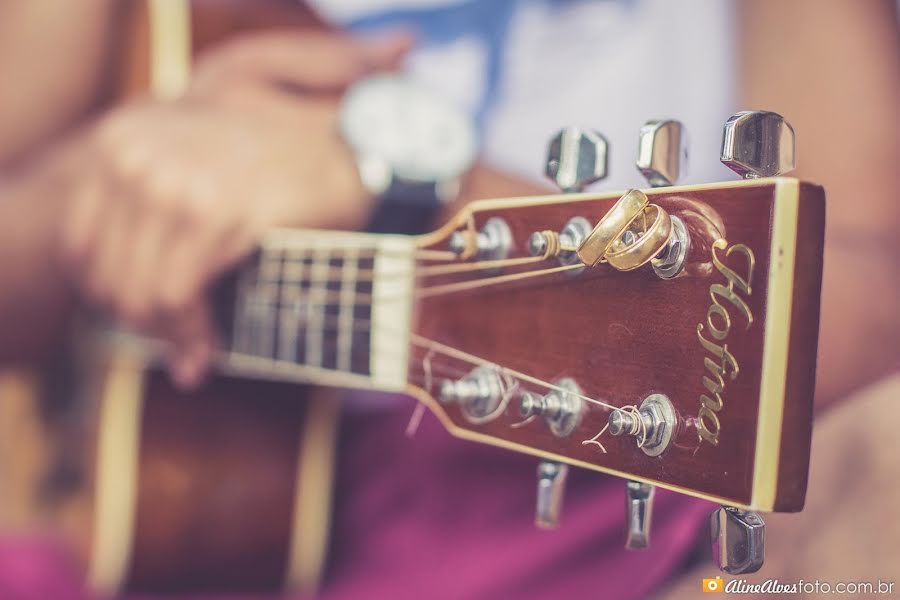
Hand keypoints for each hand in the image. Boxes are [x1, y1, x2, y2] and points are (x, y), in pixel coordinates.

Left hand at [59, 32, 409, 387]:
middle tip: (175, 350)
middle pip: (103, 275)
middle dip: (138, 326)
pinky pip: (175, 296)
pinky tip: (206, 349)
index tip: (144, 321)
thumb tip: (113, 294)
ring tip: (193, 356)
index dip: (108, 297)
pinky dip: (188, 335)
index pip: (79, 244)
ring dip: (165, 338)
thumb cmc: (277, 169)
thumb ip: (144, 209)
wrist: (346, 152)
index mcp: (119, 141)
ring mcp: (169, 181)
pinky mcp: (210, 212)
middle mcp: (132, 155)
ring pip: (136, 293)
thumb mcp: (191, 167)